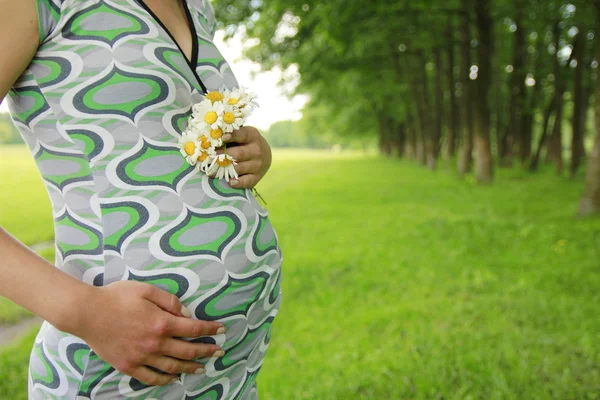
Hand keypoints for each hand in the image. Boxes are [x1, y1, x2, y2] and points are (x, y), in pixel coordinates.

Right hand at [72, 281, 224, 385]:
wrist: (87, 313)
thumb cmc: (117, 297)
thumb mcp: (146, 290)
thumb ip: (170, 301)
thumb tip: (187, 314)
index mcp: (161, 323)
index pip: (194, 329)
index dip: (210, 330)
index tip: (222, 330)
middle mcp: (155, 343)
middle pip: (187, 351)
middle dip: (207, 351)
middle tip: (219, 352)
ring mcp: (141, 357)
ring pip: (172, 367)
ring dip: (190, 368)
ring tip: (201, 368)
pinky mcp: (128, 366)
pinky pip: (151, 378)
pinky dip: (165, 380)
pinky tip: (174, 378)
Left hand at [217, 126, 271, 187]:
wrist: (265, 154)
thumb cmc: (246, 143)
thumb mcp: (242, 135)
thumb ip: (229, 136)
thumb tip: (211, 139)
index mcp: (252, 136)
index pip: (242, 135)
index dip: (232, 136)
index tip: (222, 138)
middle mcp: (257, 150)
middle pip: (239, 154)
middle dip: (223, 156)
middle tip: (209, 158)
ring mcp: (258, 165)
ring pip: (240, 168)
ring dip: (224, 170)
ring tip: (211, 172)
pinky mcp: (257, 177)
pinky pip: (247, 181)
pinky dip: (238, 183)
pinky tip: (230, 182)